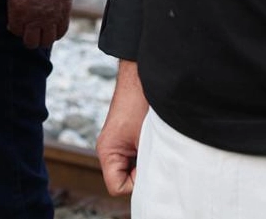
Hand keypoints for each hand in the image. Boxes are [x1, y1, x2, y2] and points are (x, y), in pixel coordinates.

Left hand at [7, 0, 73, 47]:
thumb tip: (12, 25)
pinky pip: (60, 32)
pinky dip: (56, 33)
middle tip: (29, 32)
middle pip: (31, 42)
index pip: (15, 32)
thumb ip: (13, 10)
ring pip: (47, 41)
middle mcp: (34, 18)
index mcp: (18, 11)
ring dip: (43, 38)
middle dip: (29, 39)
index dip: (16, 29)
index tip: (18, 24)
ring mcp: (50, 18)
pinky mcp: (63, 14)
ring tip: (41, 32)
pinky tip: (52, 28)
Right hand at [97, 60, 147, 195]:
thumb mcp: (146, 140)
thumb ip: (147, 165)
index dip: (136, 184)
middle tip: (154, 157)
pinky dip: (150, 155)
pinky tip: (156, 142)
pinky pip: (138, 160)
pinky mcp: (129, 140)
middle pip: (125, 182)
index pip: (117, 187)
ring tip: (155, 147)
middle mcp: (110, 151)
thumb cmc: (140, 104)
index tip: (148, 165)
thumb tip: (157, 184)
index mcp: (107, 152)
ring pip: (134, 171)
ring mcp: (120, 146)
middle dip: (143, 175)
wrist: (142, 78)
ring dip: (147, 164)